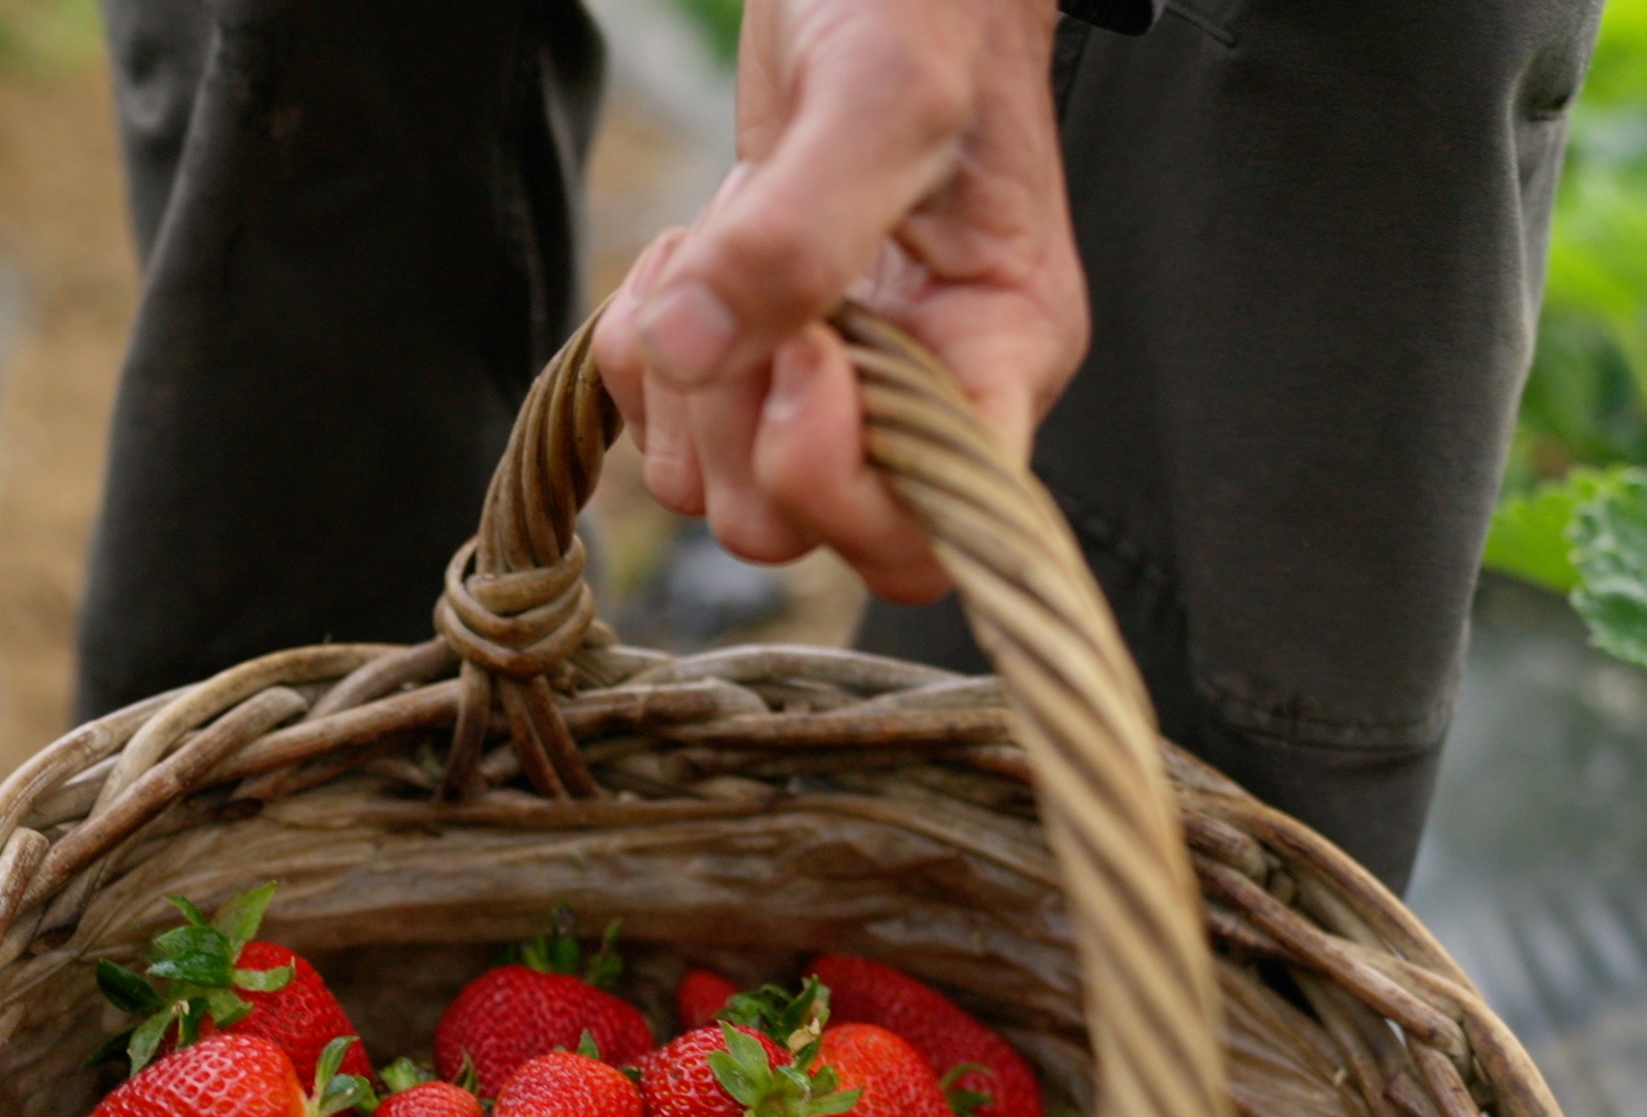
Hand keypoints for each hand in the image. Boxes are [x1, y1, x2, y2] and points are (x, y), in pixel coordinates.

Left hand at [594, 0, 1086, 602]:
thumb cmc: (921, 5)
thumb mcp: (878, 92)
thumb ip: (799, 229)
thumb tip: (697, 351)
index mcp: (1003, 352)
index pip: (931, 533)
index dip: (840, 482)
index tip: (807, 351)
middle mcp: (927, 393)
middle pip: (804, 534)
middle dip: (739, 419)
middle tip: (748, 277)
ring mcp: (836, 386)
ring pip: (721, 491)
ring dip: (685, 382)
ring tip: (719, 240)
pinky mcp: (755, 360)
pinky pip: (669, 436)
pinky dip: (643, 360)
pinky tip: (683, 256)